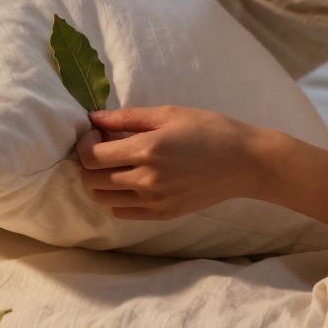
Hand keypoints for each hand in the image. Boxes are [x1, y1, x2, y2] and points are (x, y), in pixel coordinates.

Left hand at [74, 105, 327, 223]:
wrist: (244, 162)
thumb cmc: (209, 129)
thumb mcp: (168, 113)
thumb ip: (127, 118)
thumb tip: (93, 118)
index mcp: (146, 149)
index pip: (91, 157)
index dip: (83, 144)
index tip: (93, 134)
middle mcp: (146, 179)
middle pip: (92, 180)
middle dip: (88, 163)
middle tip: (102, 148)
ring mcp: (153, 201)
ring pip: (103, 199)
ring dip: (99, 182)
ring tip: (114, 165)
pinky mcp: (162, 214)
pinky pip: (122, 212)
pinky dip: (115, 198)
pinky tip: (128, 181)